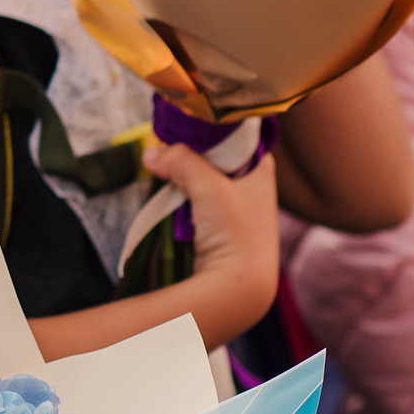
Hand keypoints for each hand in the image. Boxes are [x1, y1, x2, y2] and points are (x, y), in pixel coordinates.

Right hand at [146, 143, 279, 346]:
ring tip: (164, 170)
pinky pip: (198, 201)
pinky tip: (170, 197)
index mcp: (261, 170)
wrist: (237, 288)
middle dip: (191, 154)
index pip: (237, 136)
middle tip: (166, 148)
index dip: (210, 130)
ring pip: (205, 180)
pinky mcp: (222, 229)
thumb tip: (152, 153)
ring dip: (184, 177)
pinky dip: (183, 197)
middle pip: (217, 157)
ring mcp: (238, 209)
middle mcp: (253, 187)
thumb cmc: (235, 233)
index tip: (183, 126)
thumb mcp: (208, 186)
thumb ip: (180, 161)